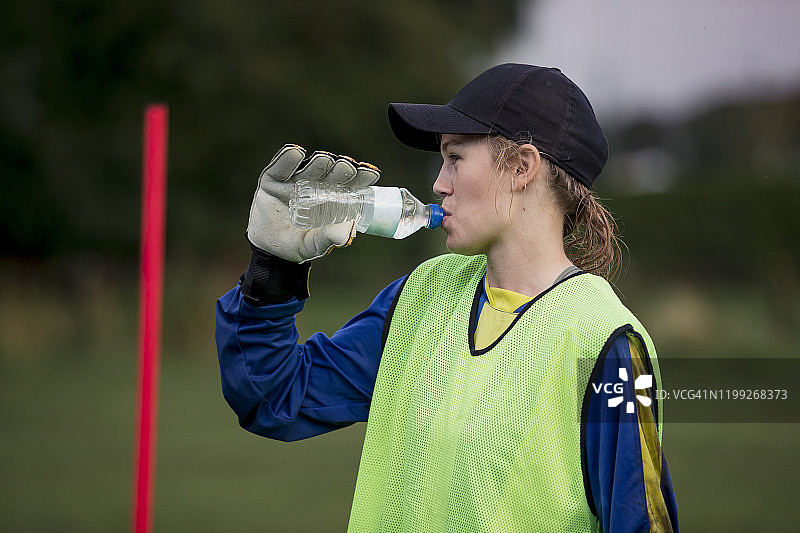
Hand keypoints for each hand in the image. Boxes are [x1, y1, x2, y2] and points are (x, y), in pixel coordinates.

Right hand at [246, 144, 379, 262]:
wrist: (268, 249)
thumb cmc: (297, 245)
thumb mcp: (314, 245)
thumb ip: (329, 238)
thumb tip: (349, 229)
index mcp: (332, 199)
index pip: (350, 184)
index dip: (361, 177)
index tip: (371, 174)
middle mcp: (316, 185)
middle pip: (332, 171)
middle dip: (341, 168)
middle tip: (347, 167)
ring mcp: (294, 180)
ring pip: (310, 166)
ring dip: (319, 162)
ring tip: (325, 161)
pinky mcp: (273, 180)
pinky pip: (281, 166)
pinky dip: (288, 158)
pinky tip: (295, 153)